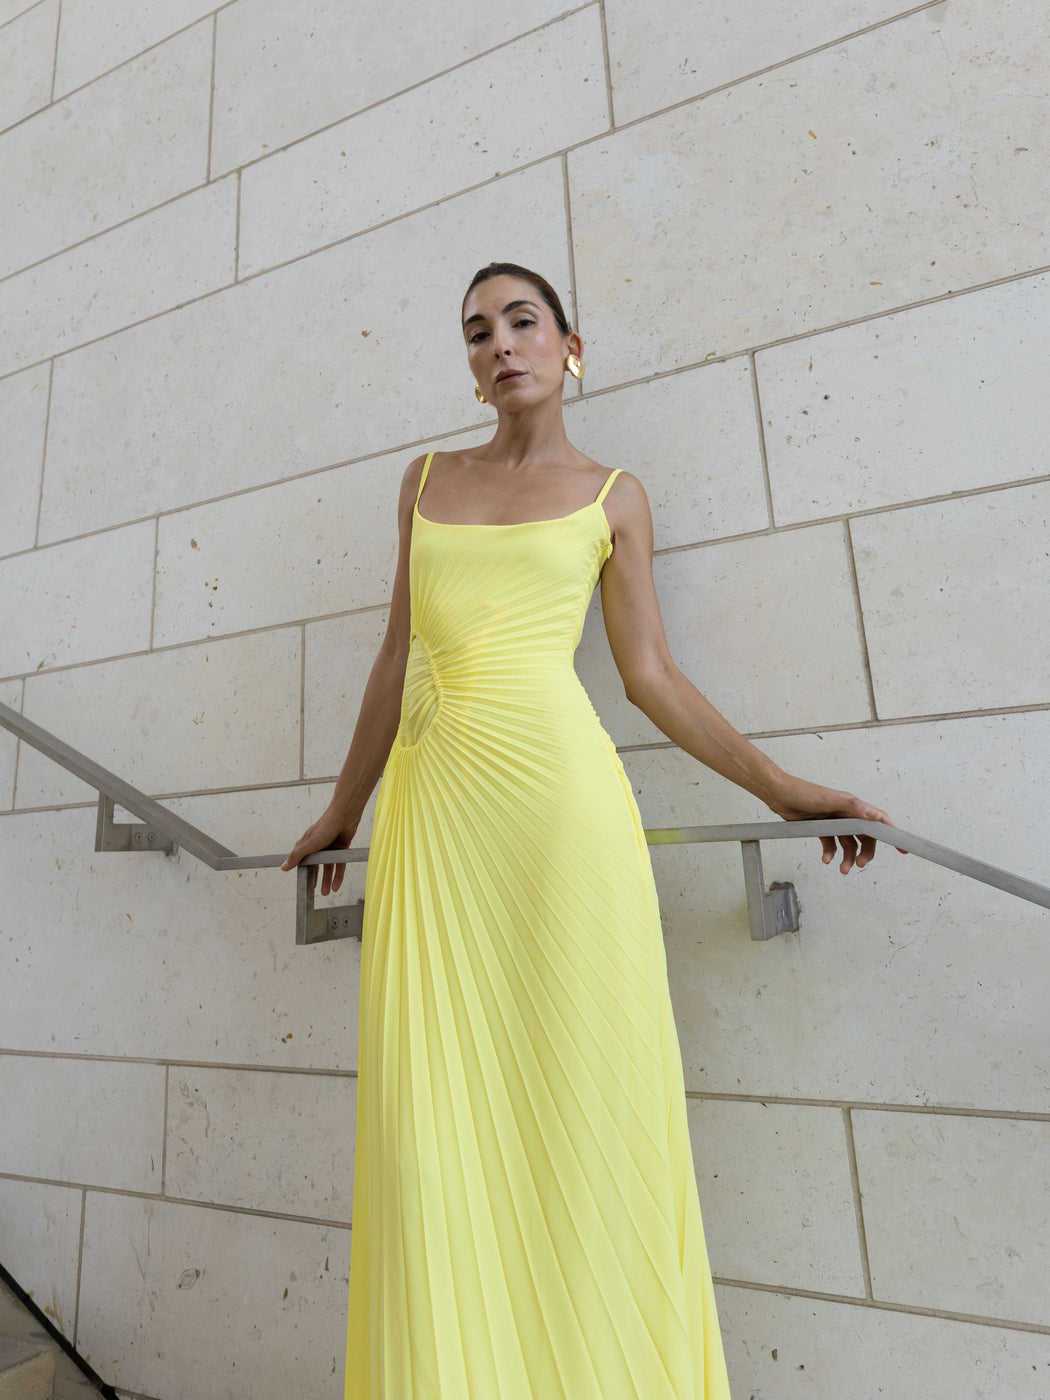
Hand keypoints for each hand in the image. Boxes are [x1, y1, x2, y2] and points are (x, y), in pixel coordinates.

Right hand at [281, 808, 358, 894]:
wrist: (344, 816)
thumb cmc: (325, 827)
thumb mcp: (308, 844)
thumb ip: (296, 856)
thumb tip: (283, 867)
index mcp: (306, 843)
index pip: (301, 860)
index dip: (301, 870)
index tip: (302, 882)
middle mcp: (318, 846)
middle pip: (315, 866)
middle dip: (315, 879)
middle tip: (314, 891)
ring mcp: (330, 848)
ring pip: (328, 867)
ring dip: (327, 880)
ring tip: (327, 893)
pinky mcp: (341, 849)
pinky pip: (339, 865)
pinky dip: (338, 876)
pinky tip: (336, 886)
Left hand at [768, 775, 901, 873]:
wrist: (778, 794)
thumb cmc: (803, 792)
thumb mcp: (829, 800)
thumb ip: (852, 807)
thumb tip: (875, 814)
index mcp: (853, 806)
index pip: (879, 821)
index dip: (892, 834)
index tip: (903, 849)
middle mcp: (846, 814)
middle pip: (865, 837)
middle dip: (866, 852)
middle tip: (861, 864)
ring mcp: (834, 822)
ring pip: (848, 844)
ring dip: (848, 857)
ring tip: (842, 869)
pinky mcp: (821, 828)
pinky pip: (831, 844)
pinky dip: (831, 853)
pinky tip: (826, 859)